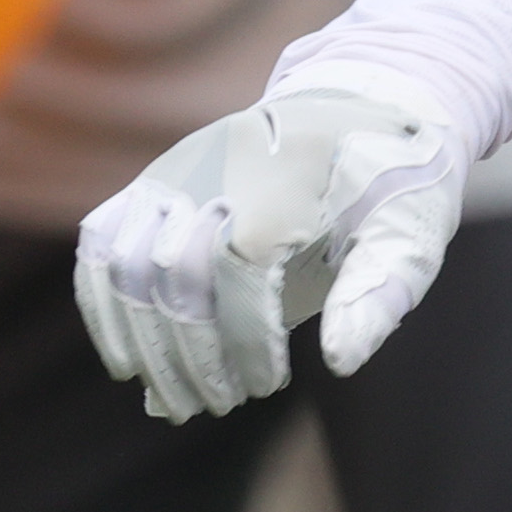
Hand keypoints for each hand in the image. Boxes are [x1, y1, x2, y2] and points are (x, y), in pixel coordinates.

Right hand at [75, 77, 469, 419]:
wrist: (362, 106)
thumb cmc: (394, 184)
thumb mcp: (410, 234)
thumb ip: (376, 295)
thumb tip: (340, 363)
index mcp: (285, 180)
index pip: (239, 272)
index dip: (244, 341)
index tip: (267, 385)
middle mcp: (217, 167)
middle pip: (176, 276)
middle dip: (191, 356)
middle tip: (219, 405)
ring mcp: (177, 168)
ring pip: (126, 266)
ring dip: (142, 344)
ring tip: (176, 399)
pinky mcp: (155, 177)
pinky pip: (101, 240)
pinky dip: (103, 305)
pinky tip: (128, 361)